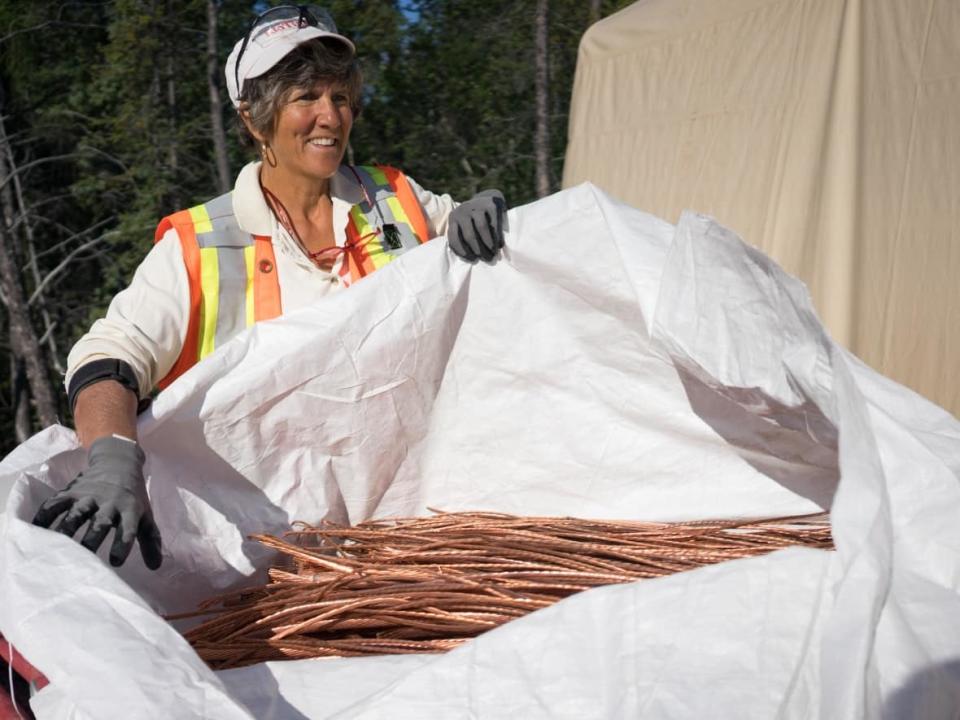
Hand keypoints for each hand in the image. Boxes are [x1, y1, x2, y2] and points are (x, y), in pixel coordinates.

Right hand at [32, 436, 162, 568]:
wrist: (118, 462)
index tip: (115, 562)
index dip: (122, 544)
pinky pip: (56, 503)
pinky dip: (44, 515)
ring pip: (76, 512)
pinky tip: (35, 530)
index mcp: (130, 509)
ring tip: (54, 548)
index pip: (129, 528)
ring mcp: (89, 495)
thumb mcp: (145, 516)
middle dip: (91, 540)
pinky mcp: (72, 491)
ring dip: (66, 529)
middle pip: (100, 522)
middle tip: (82, 558)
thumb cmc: (132, 497)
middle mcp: (109, 502)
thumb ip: (150, 541)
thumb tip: (154, 567)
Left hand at [447, 189, 506, 261]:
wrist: (489, 198)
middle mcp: (462, 211)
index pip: (453, 238)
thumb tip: (470, 258)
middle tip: (486, 259)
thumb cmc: (475, 219)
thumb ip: (463, 238)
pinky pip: (493, 223)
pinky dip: (497, 236)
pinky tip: (499, 245)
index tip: (472, 259)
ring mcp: (476, 206)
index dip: (462, 251)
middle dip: (478, 250)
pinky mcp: (490, 205)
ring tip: (493, 253)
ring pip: (481, 228)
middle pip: (469, 235)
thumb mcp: (464, 226)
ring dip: (488, 243)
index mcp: (453, 218)